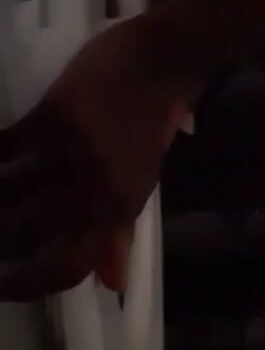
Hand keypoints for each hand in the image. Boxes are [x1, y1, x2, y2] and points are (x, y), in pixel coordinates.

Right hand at [0, 13, 190, 300]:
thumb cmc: (150, 125)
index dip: (27, 285)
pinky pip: (3, 146)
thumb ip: (119, 233)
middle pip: (24, 233)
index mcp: (118, 212)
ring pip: (5, 191)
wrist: (162, 62)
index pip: (68, 266)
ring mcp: (72, 152)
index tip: (0, 286)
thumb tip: (110, 284)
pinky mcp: (53, 116)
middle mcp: (94, 190)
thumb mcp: (140, 185)